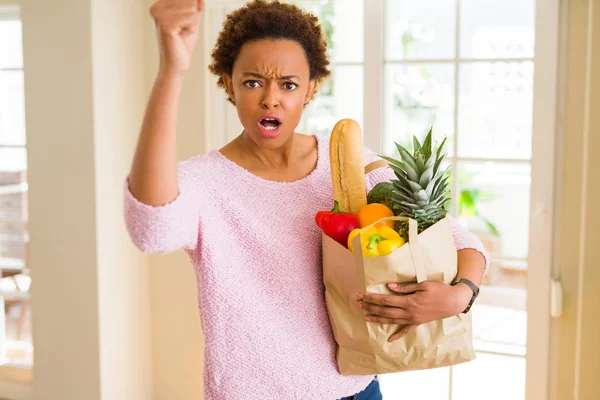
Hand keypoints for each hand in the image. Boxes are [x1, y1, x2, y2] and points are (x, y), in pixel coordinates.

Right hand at [150, 0, 203, 75]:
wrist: (176, 65)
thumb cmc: (183, 45)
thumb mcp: (192, 21)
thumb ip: (196, 7)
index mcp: (159, 6)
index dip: (193, 9)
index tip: (183, 25)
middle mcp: (156, 8)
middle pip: (189, 1)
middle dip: (192, 18)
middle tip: (182, 32)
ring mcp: (159, 16)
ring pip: (191, 9)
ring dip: (191, 24)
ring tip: (181, 34)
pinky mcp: (164, 24)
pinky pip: (190, 18)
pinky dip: (190, 28)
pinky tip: (180, 36)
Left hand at [356, 281, 471, 341]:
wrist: (454, 302)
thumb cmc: (439, 290)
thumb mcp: (423, 284)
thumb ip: (405, 287)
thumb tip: (389, 287)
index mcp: (409, 301)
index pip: (385, 300)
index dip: (372, 298)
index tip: (362, 295)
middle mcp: (409, 312)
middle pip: (385, 310)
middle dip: (370, 307)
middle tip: (357, 304)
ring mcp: (413, 319)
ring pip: (392, 320)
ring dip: (378, 319)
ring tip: (365, 317)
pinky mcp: (418, 323)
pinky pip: (406, 330)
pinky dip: (397, 335)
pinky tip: (389, 340)